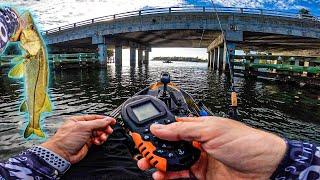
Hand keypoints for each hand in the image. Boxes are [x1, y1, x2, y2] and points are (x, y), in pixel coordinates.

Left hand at [42, 115, 115, 163]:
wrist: (62, 154)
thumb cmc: (66, 139)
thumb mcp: (84, 127)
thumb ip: (98, 123)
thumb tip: (107, 119)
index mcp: (79, 120)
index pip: (95, 117)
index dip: (104, 119)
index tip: (112, 121)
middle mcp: (82, 127)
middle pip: (98, 125)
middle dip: (104, 128)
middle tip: (108, 130)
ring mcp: (85, 136)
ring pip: (99, 133)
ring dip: (102, 135)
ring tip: (102, 137)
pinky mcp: (87, 144)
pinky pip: (97, 140)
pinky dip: (99, 141)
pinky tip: (97, 142)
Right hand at [137, 116, 286, 179]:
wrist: (265, 168)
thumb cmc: (245, 142)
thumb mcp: (211, 130)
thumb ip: (183, 130)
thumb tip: (159, 127)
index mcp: (199, 127)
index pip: (172, 127)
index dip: (157, 130)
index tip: (142, 135)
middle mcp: (197, 142)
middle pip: (169, 145)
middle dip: (154, 149)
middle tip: (143, 153)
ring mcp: (199, 159)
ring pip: (173, 161)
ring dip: (159, 163)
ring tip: (149, 165)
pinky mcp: (202, 175)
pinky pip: (181, 175)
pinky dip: (169, 176)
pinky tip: (161, 175)